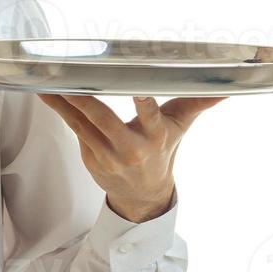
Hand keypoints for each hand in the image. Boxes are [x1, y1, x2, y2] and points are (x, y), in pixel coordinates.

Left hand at [36, 93, 226, 221]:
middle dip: (83, 98)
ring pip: (81, 124)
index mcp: (155, 137)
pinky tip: (47, 93)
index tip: (136, 89)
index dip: (143, 104)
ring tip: (45, 81)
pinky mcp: (90, 158)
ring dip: (62, 102)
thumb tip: (227, 85)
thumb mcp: (181, 128)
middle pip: (103, 118)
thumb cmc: (162, 152)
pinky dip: (61, 111)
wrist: (143, 195)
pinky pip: (74, 129)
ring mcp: (107, 155)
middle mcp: (130, 148)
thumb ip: (199, 102)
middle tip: (67, 76)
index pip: (150, 117)